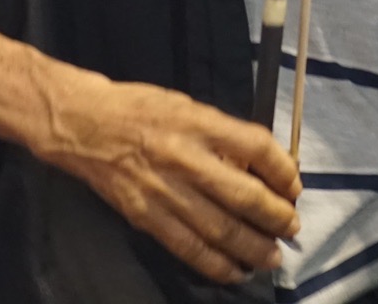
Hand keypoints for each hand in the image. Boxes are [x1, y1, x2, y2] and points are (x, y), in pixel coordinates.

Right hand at [36, 74, 301, 283]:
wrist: (83, 124)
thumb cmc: (140, 109)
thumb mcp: (188, 106)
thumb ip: (222, 134)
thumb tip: (258, 165)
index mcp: (199, 123)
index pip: (255, 147)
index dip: (283, 169)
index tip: (294, 185)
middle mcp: (184, 158)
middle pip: (242, 195)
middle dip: (274, 217)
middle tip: (292, 227)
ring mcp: (164, 191)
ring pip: (218, 229)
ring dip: (252, 247)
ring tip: (271, 256)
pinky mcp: (145, 216)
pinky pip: (187, 247)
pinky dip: (215, 264)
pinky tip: (235, 270)